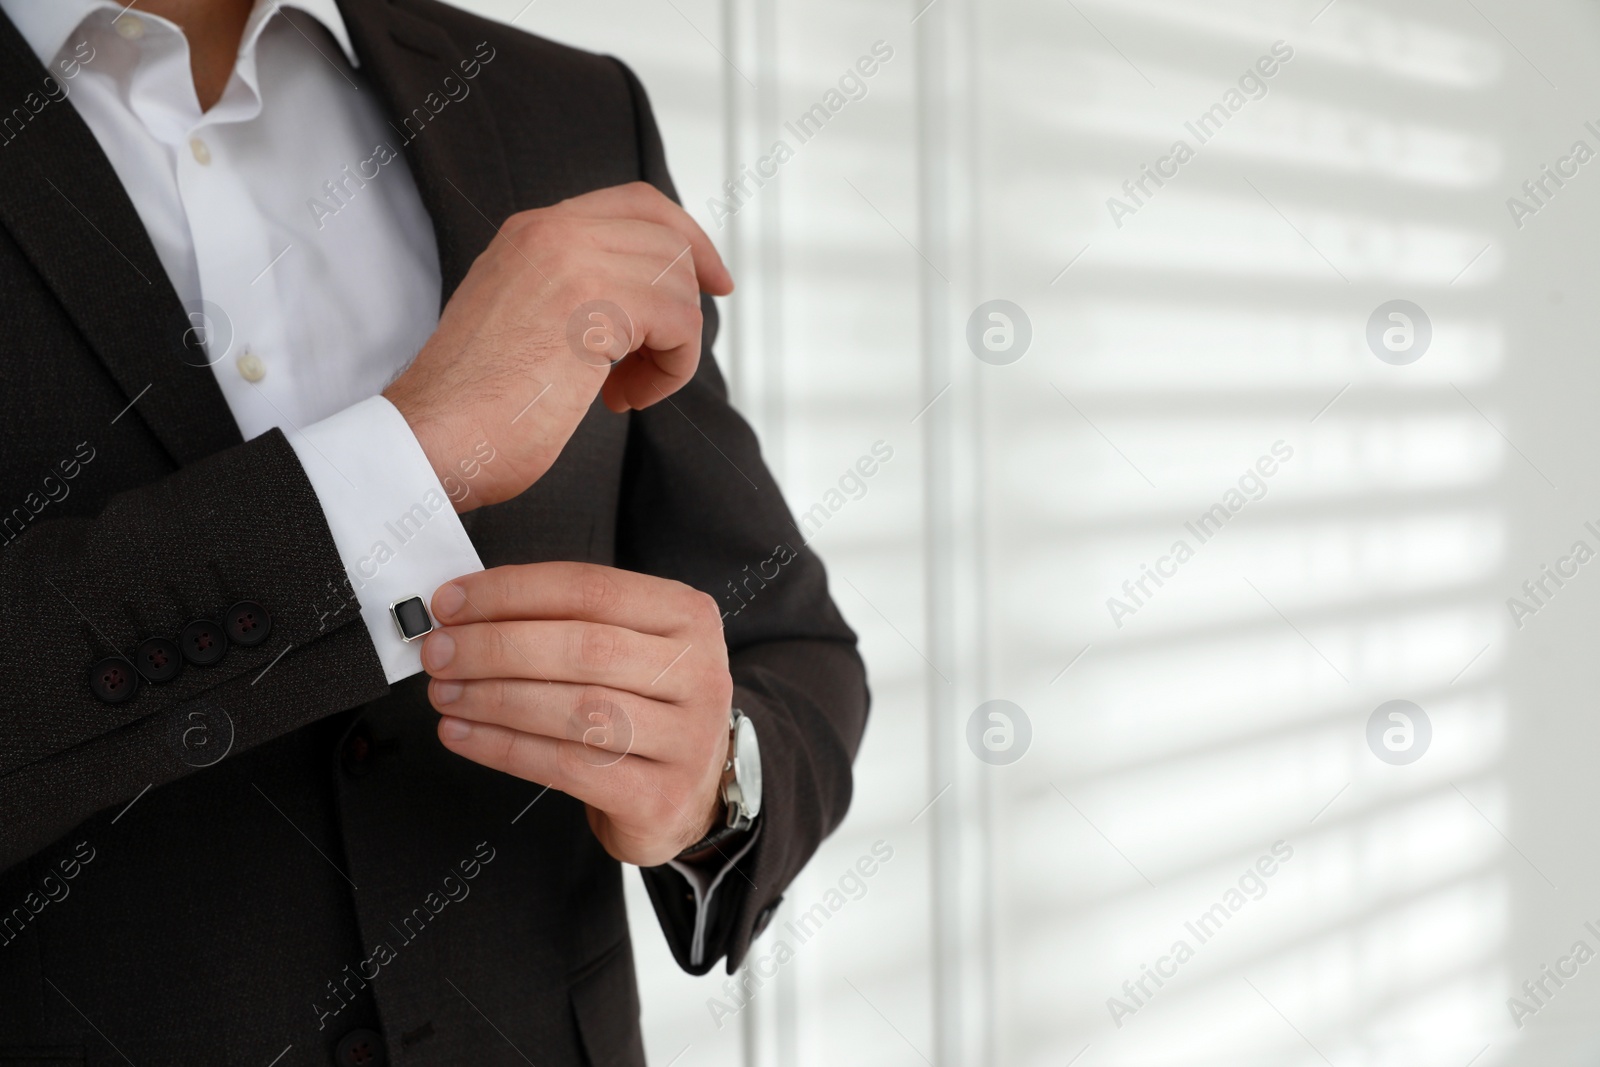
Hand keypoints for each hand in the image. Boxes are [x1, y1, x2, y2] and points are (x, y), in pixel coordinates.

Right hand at [383, 183, 733, 513]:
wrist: (428, 440)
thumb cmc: (472, 409)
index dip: (689, 238)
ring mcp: (571, 259)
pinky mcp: (594, 303)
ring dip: (670, 350)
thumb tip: (645, 306)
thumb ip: (574, 293)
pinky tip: (623, 400)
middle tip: (652, 366)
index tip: (715, 283)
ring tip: (623, 391)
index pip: (639, 203)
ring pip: (680, 285)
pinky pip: (681, 324)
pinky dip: (670, 371)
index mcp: (532, 231)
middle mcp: (552, 230)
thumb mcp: (525, 323)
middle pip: (671, 242)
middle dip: (680, 310)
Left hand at [421, 562, 733, 866]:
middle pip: (585, 647)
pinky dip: (504, 748)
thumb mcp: (624, 648)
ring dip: (494, 698)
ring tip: (445, 693)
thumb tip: (465, 608)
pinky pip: (567, 766)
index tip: (451, 602)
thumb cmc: (642, 707)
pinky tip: (463, 734)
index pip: (591, 588)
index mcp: (687, 617)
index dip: (512, 591)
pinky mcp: (660, 796)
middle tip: (439, 652)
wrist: (690, 794)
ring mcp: (687, 739)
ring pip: (576, 709)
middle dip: (496, 647)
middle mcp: (699, 673)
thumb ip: (561, 620)